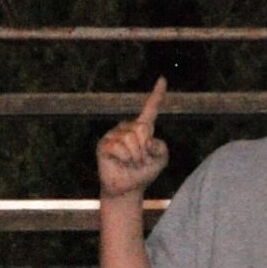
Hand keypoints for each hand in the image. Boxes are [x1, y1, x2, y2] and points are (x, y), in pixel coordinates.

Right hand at [96, 78, 170, 201]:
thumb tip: (145, 138)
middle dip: (144, 148)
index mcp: (143, 129)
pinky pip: (119, 147)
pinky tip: (121, 163)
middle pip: (141, 128)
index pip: (150, 109)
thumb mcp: (161, 158)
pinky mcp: (104, 144)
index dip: (157, 94)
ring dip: (135, 156)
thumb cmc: (144, 172)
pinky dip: (124, 158)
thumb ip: (161, 145)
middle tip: (140, 160)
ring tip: (131, 163)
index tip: (162, 79)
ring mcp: (114, 135)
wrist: (128, 189)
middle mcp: (127, 128)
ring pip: (130, 139)